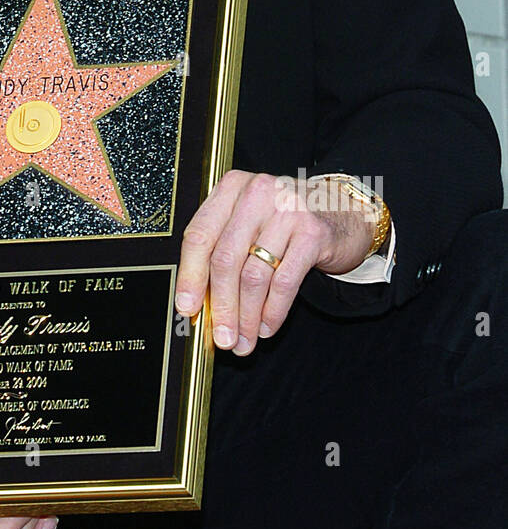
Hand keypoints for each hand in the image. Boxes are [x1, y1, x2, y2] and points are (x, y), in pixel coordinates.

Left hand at [174, 170, 372, 355]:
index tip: (186, 307)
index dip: (190, 276)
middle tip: (221, 337)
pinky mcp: (312, 232)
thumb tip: (199, 302)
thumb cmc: (287, 219)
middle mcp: (256, 193)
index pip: (199, 235)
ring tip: (244, 340)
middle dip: (221, 306)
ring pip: (254, 275)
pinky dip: (273, 312)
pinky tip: (267, 327)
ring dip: (247, 317)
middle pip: (225, 259)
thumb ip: (224, 250)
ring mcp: (286, 210)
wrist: (344, 210)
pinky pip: (284, 282)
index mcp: (231, 188)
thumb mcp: (250, 221)